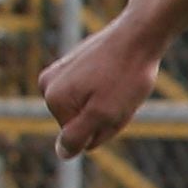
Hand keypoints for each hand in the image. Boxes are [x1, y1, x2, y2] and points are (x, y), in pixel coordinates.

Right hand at [40, 19, 161, 159]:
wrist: (140, 35)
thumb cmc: (126, 76)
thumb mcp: (105, 114)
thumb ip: (78, 137)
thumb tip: (62, 153)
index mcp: (53, 100)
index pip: (81, 140)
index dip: (106, 129)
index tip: (116, 106)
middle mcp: (48, 85)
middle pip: (83, 123)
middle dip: (107, 118)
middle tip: (123, 96)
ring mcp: (59, 72)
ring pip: (90, 108)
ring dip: (111, 105)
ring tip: (123, 86)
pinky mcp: (74, 63)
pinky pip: (93, 92)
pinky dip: (111, 90)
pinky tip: (121, 76)